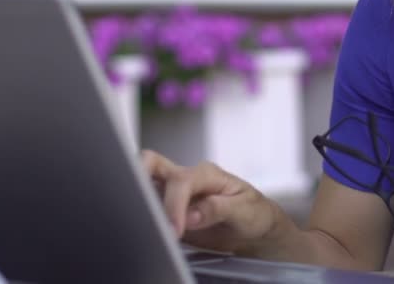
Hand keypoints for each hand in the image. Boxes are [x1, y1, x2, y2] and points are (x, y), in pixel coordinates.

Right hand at [142, 150, 278, 252]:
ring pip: (144, 181)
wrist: (255, 228)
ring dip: (138, 197)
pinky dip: (141, 213)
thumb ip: (218, 208)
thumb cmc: (254, 213)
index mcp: (207, 173)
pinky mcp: (168, 209)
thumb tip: (191, 215)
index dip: (174, 205)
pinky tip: (146, 228)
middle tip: (139, 205)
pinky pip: (147, 206)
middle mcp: (187, 178)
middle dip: (138, 175)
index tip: (175, 229)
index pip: (181, 182)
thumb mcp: (244, 210)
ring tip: (142, 221)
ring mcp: (174, 193)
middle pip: (152, 163)